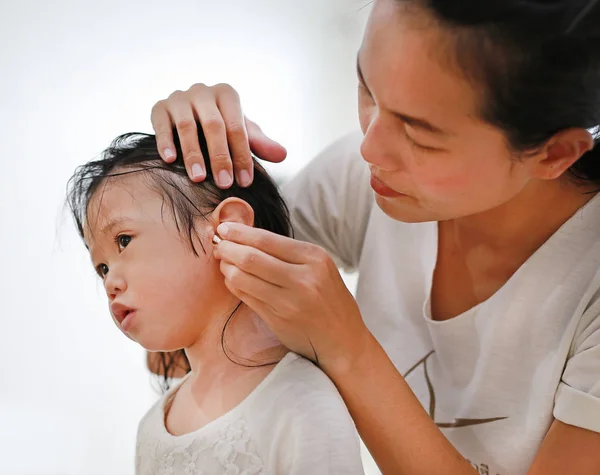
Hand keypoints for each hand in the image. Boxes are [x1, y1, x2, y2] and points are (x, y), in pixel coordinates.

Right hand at [150, 83, 286, 187]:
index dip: (242, 155)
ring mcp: (179, 97)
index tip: (244, 182)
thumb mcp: (242, 133)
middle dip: (220, 157)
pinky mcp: (158, 107)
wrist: (189, 112)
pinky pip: (161, 124)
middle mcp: (203, 91)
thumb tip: (283, 155)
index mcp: (227, 95)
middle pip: (213, 125)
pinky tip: (170, 161)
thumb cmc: (222, 126)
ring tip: (198, 178)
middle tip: (224, 184)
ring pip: (186, 125)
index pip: (237, 127)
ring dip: (193, 153)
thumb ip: (260, 144)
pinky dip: (165, 142)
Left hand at [212, 222, 370, 372]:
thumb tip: (247, 235)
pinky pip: (246, 297)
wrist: (342, 340)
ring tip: (223, 263)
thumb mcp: (320, 268)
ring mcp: (289, 301)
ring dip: (227, 268)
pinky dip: (234, 285)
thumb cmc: (328, 299)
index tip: (223, 229)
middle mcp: (303, 278)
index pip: (266, 239)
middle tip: (217, 245)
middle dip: (227, 248)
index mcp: (314, 258)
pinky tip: (232, 280)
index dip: (239, 233)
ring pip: (243, 278)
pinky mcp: (278, 320)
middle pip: (251, 257)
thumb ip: (288, 253)